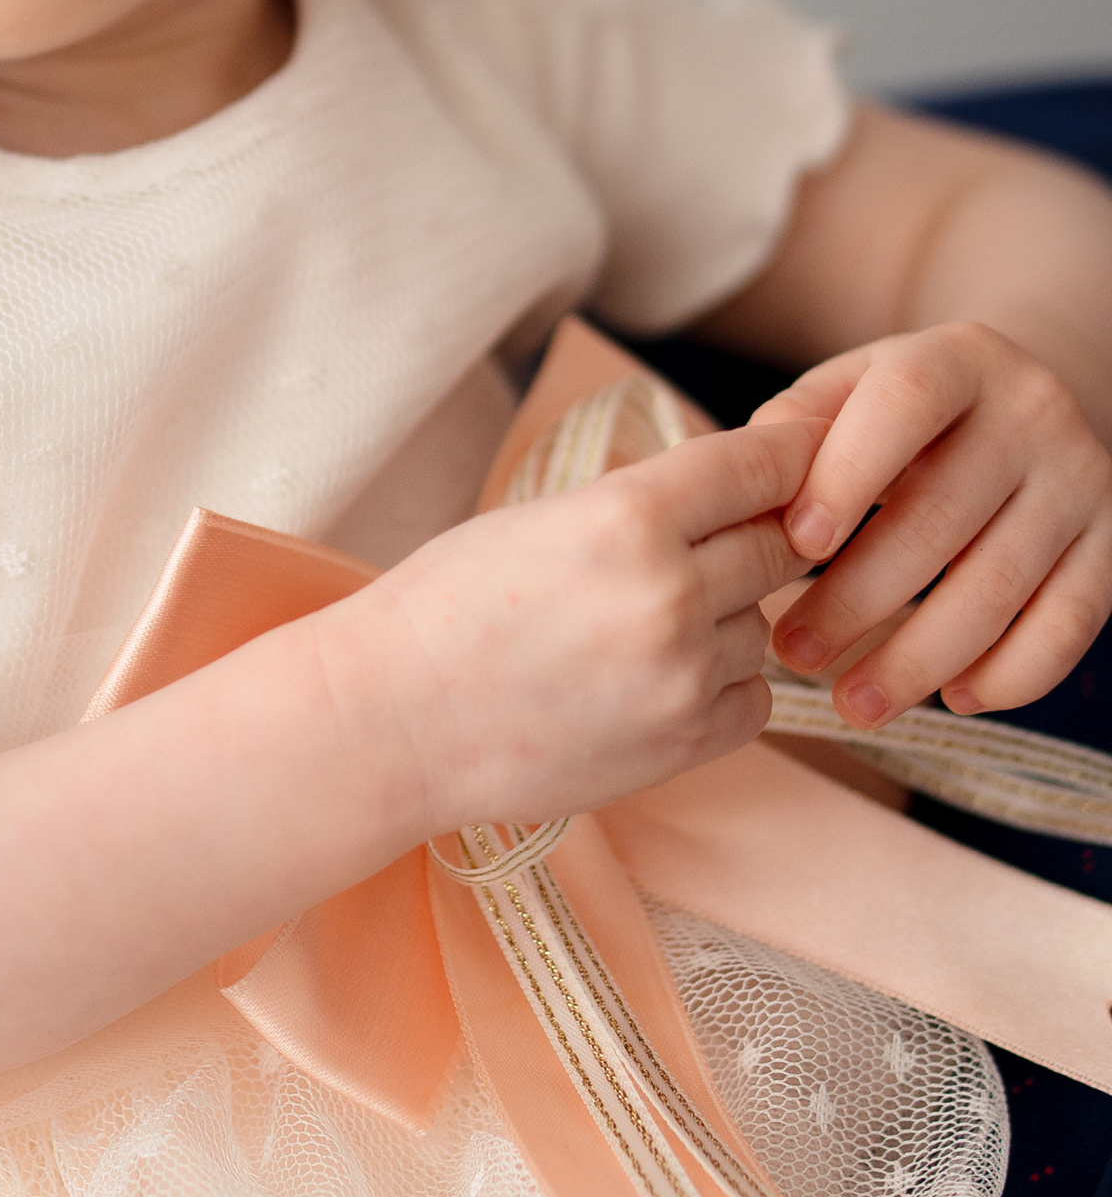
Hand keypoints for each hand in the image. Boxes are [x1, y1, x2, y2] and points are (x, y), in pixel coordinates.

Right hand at [322, 417, 815, 837]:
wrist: (394, 721)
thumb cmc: (448, 609)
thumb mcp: (541, 519)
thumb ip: (641, 506)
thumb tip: (736, 495)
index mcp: (625, 517)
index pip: (755, 465)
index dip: (789, 454)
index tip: (802, 456)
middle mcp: (670, 592)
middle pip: (778, 544)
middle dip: (758, 537)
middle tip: (719, 543)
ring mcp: (683, 674)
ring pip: (761, 624)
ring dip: (727, 618)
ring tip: (644, 628)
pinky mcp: (685, 742)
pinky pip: (753, 696)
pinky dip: (722, 684)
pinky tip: (660, 679)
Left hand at [758, 323, 1111, 721]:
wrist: (1018, 407)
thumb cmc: (900, 416)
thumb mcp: (847, 393)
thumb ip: (797, 427)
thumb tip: (752, 486)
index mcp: (958, 358)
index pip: (907, 400)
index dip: (851, 470)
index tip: (797, 541)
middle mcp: (1033, 411)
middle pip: (944, 515)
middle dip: (859, 597)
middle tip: (793, 652)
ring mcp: (1080, 479)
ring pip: (1001, 584)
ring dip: (920, 656)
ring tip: (853, 703)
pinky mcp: (1110, 544)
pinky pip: (1069, 623)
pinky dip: (1012, 673)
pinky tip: (953, 697)